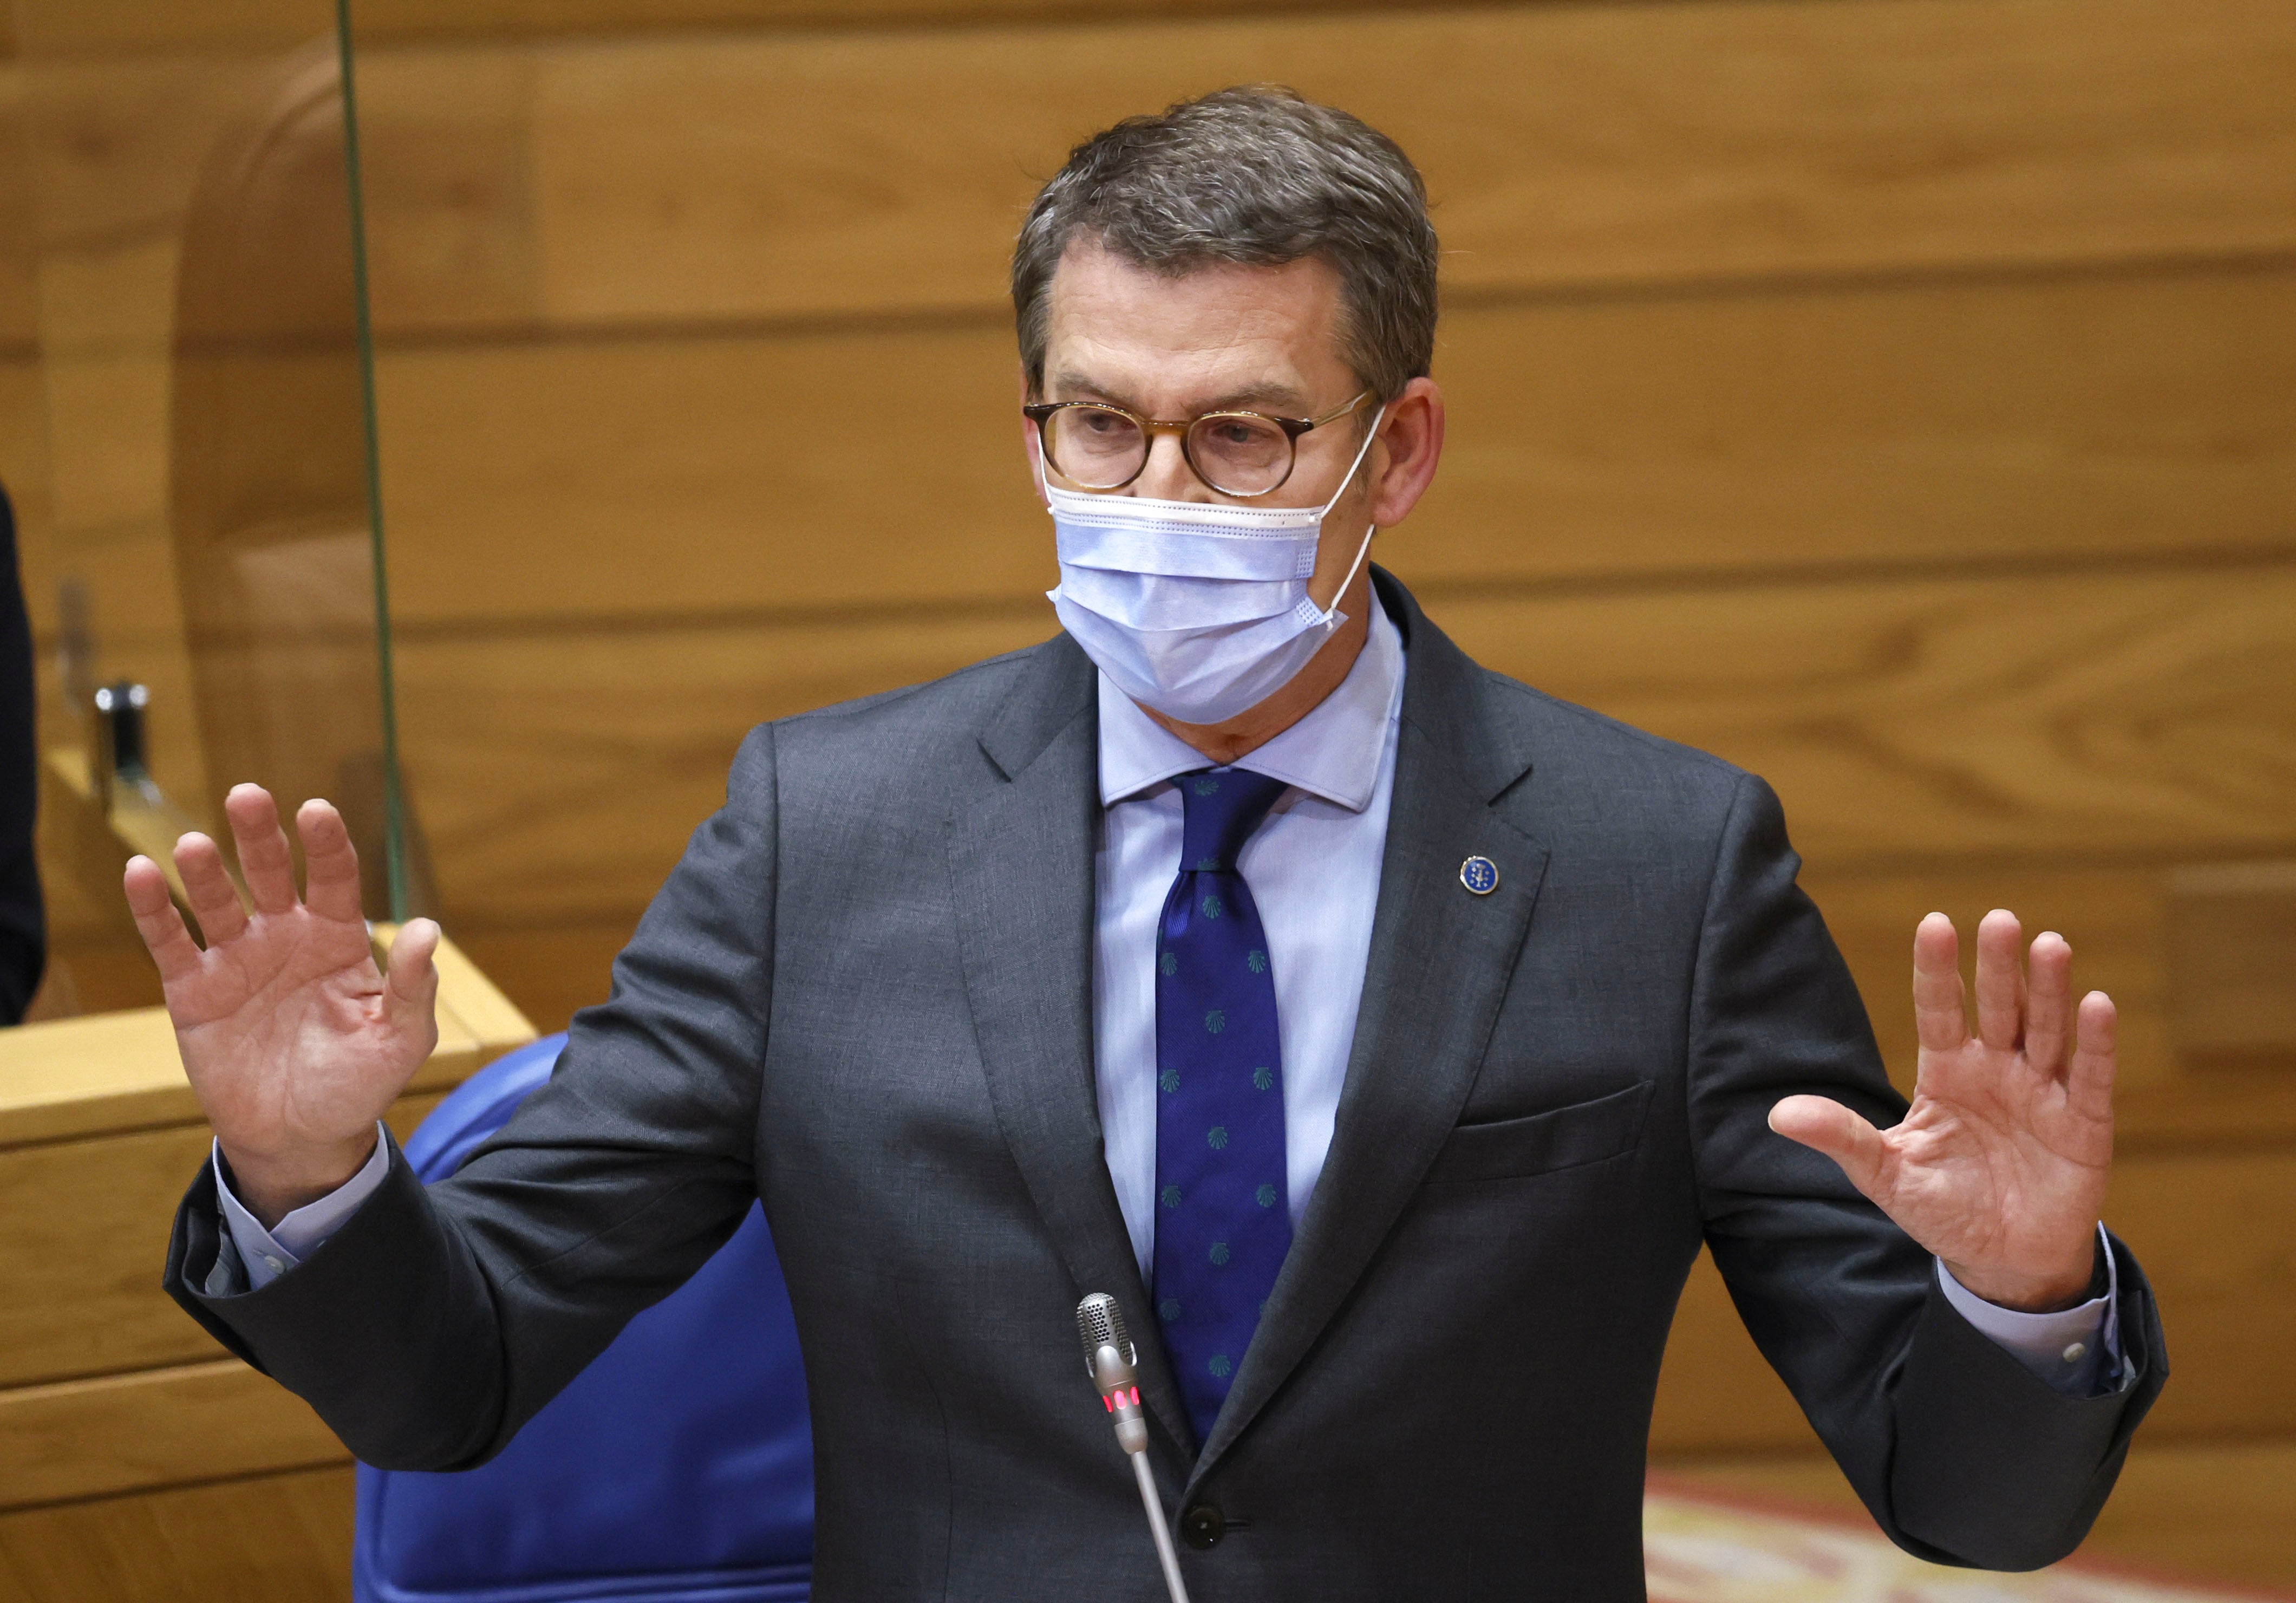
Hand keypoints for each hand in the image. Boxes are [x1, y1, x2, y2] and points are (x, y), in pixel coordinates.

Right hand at [124, 784, 438, 1226]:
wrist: (300, 1138)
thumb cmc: (356, 1085)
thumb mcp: (398, 1040)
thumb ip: (412, 987)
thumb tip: (427, 929)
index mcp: (340, 940)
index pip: (335, 878)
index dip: (327, 844)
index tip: (317, 811)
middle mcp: (287, 937)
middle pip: (273, 873)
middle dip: (261, 836)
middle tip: (248, 796)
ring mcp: (238, 959)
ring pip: (218, 900)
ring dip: (206, 869)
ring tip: (195, 843)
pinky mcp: (193, 990)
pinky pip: (171, 942)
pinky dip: (154, 908)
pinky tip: (141, 872)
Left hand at [1769, 909, 2112, 1311]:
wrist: (2003, 1261)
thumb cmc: (1943, 1209)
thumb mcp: (1885, 1174)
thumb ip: (1843, 1138)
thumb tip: (1777, 1114)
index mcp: (1946, 1074)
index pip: (1940, 1011)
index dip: (1937, 971)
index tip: (1934, 924)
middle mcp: (1996, 1071)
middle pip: (1997, 1008)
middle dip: (1998, 966)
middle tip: (1999, 919)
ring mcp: (2042, 1093)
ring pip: (2046, 1030)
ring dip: (2048, 990)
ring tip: (2050, 944)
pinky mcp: (2084, 1126)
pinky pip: (2090, 1078)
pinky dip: (2097, 1043)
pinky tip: (2097, 1003)